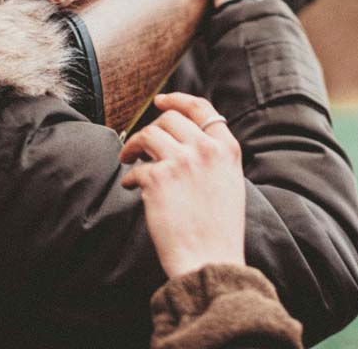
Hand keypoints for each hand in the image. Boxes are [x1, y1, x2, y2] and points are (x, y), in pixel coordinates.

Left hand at [120, 92, 245, 278]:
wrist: (210, 258)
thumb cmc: (219, 229)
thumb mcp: (229, 182)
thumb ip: (214, 156)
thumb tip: (187, 139)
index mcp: (226, 149)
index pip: (201, 108)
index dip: (178, 100)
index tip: (161, 100)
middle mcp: (205, 149)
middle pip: (170, 119)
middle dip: (152, 128)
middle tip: (141, 144)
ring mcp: (181, 162)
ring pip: (148, 135)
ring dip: (134, 146)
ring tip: (128, 159)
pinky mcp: (158, 179)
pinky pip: (136, 168)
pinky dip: (129, 176)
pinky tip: (130, 187)